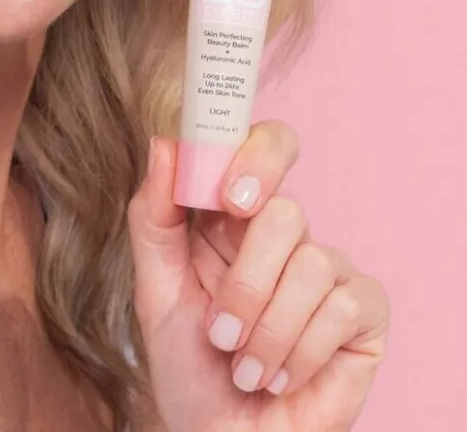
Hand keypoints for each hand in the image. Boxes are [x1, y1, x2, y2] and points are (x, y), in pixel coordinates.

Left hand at [127, 123, 389, 431]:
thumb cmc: (189, 361)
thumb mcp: (155, 286)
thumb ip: (153, 214)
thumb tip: (164, 142)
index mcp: (233, 213)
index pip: (264, 146)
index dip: (256, 156)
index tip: (229, 196)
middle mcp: (283, 233)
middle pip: (286, 209)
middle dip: (246, 278)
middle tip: (219, 326)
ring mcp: (328, 268)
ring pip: (312, 262)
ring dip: (265, 329)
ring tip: (241, 364)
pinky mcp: (363, 311)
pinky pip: (343, 305)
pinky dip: (300, 351)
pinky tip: (279, 375)